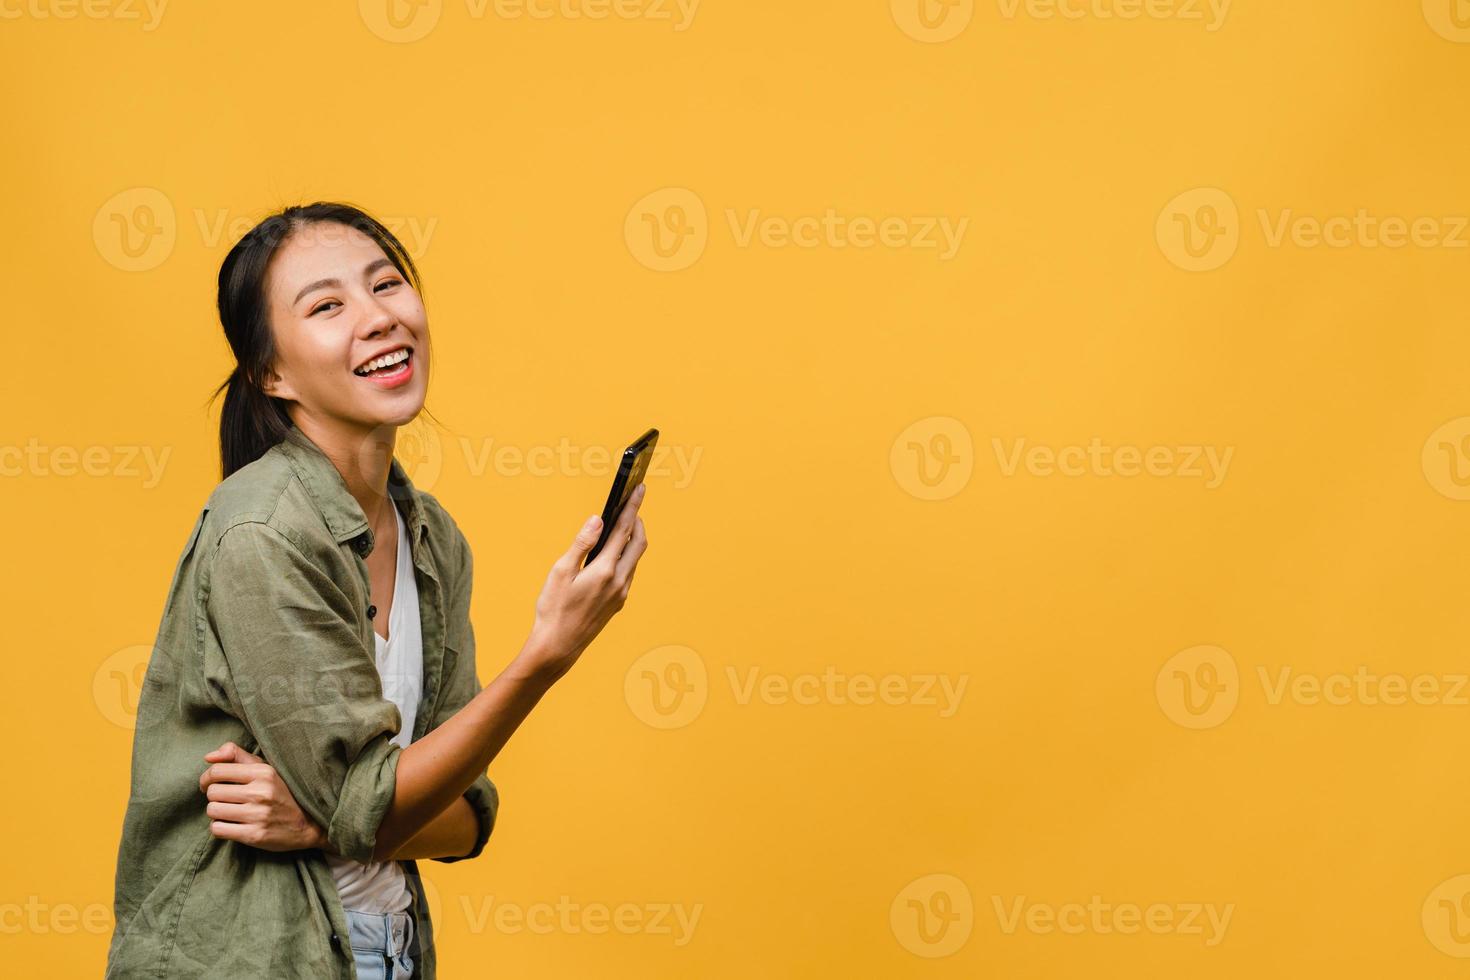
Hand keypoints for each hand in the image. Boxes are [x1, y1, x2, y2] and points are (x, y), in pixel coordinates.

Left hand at [198, 741, 327, 851]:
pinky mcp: (254, 835)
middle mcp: (261, 792)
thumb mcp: (265, 769)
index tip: (210, 784)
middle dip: (214, 797)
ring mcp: (258, 815)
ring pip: (213, 811)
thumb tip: (208, 757)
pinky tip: (232, 825)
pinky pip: (217, 829)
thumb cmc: (280, 793)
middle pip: (213, 792)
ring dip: (217, 813)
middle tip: (225, 800)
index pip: (217, 770)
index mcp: (264, 772)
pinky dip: (220, 828)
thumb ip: (237, 756)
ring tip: (229, 812)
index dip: (207, 778)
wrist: (307, 825)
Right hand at [513, 482, 649, 683]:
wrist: (558, 647)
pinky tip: (612, 554)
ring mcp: (621, 594)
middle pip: (639, 543)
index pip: (625, 530)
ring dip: (632, 540)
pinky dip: (625, 556)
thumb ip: (582, 544)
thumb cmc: (553, 609)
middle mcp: (619, 582)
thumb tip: (598, 520)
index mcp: (605, 570)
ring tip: (622, 525)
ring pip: (635, 559)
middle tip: (632, 504)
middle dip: (638, 521)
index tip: (639, 488)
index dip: (633, 506)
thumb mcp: (561, 572)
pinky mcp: (618, 603)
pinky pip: (628, 572)